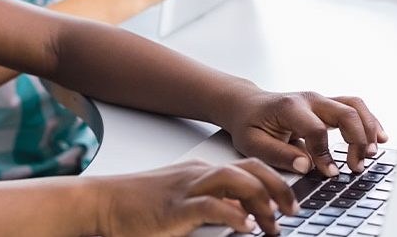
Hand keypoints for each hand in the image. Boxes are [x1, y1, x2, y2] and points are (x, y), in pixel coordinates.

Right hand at [97, 158, 296, 236]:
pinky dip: (234, 216)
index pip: (248, 168)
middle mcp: (199, 175)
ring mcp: (188, 189)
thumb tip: (243, 218)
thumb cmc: (137, 205)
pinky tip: (246, 228)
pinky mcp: (176, 207)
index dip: (275, 181)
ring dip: (262, 201)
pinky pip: (212, 206)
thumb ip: (211, 206)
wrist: (103, 202)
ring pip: (237, 180)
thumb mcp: (181, 202)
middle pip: (250, 169)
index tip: (290, 202)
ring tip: (275, 223)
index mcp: (202, 172)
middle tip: (294, 210)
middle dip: (279, 187)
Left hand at [221, 91, 387, 176]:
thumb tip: (305, 165)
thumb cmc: (249, 124)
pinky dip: (370, 121)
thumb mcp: (253, 143)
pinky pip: (354, 107)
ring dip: (368, 129)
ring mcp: (320, 100)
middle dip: (357, 141)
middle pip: (345, 113)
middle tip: (357, 166)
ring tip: (372, 153)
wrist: (246, 105)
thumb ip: (278, 154)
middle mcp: (309, 99)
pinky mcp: (327, 105)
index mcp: (290, 107)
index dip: (326, 154)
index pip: (317, 130)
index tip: (329, 173)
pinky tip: (380, 137)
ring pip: (354, 106)